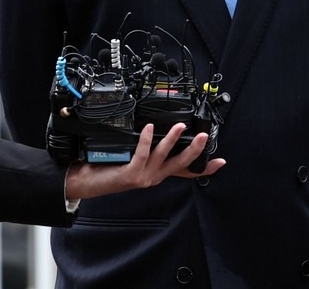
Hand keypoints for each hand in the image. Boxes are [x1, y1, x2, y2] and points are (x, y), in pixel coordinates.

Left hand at [65, 123, 224, 201]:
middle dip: (194, 151)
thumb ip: (149, 148)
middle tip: (204, 136)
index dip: (204, 168)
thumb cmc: (111, 168)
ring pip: (163, 157)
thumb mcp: (135, 157)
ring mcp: (144, 177)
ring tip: (179, 126)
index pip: (185, 171)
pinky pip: (142, 154)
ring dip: (172, 140)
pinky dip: (147, 140)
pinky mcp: (131, 174)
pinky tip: (149, 128)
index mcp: (158, 174)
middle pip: (180, 164)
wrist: (88, 182)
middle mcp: (154, 177)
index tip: (220, 161)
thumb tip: (159, 127)